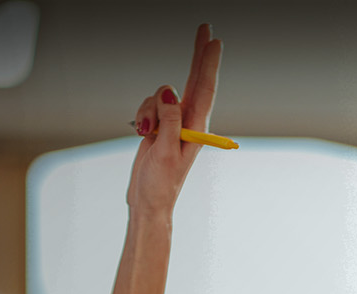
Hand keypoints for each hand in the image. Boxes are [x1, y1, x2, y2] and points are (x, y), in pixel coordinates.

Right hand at [125, 24, 221, 219]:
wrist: (148, 201)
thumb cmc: (160, 183)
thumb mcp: (167, 152)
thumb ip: (170, 120)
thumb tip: (170, 93)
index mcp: (197, 128)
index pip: (205, 89)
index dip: (208, 64)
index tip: (214, 42)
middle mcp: (189, 121)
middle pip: (194, 80)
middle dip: (198, 55)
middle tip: (206, 29)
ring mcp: (174, 122)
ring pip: (160, 96)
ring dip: (148, 109)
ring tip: (146, 133)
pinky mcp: (160, 126)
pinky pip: (150, 107)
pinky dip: (142, 115)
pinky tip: (142, 133)